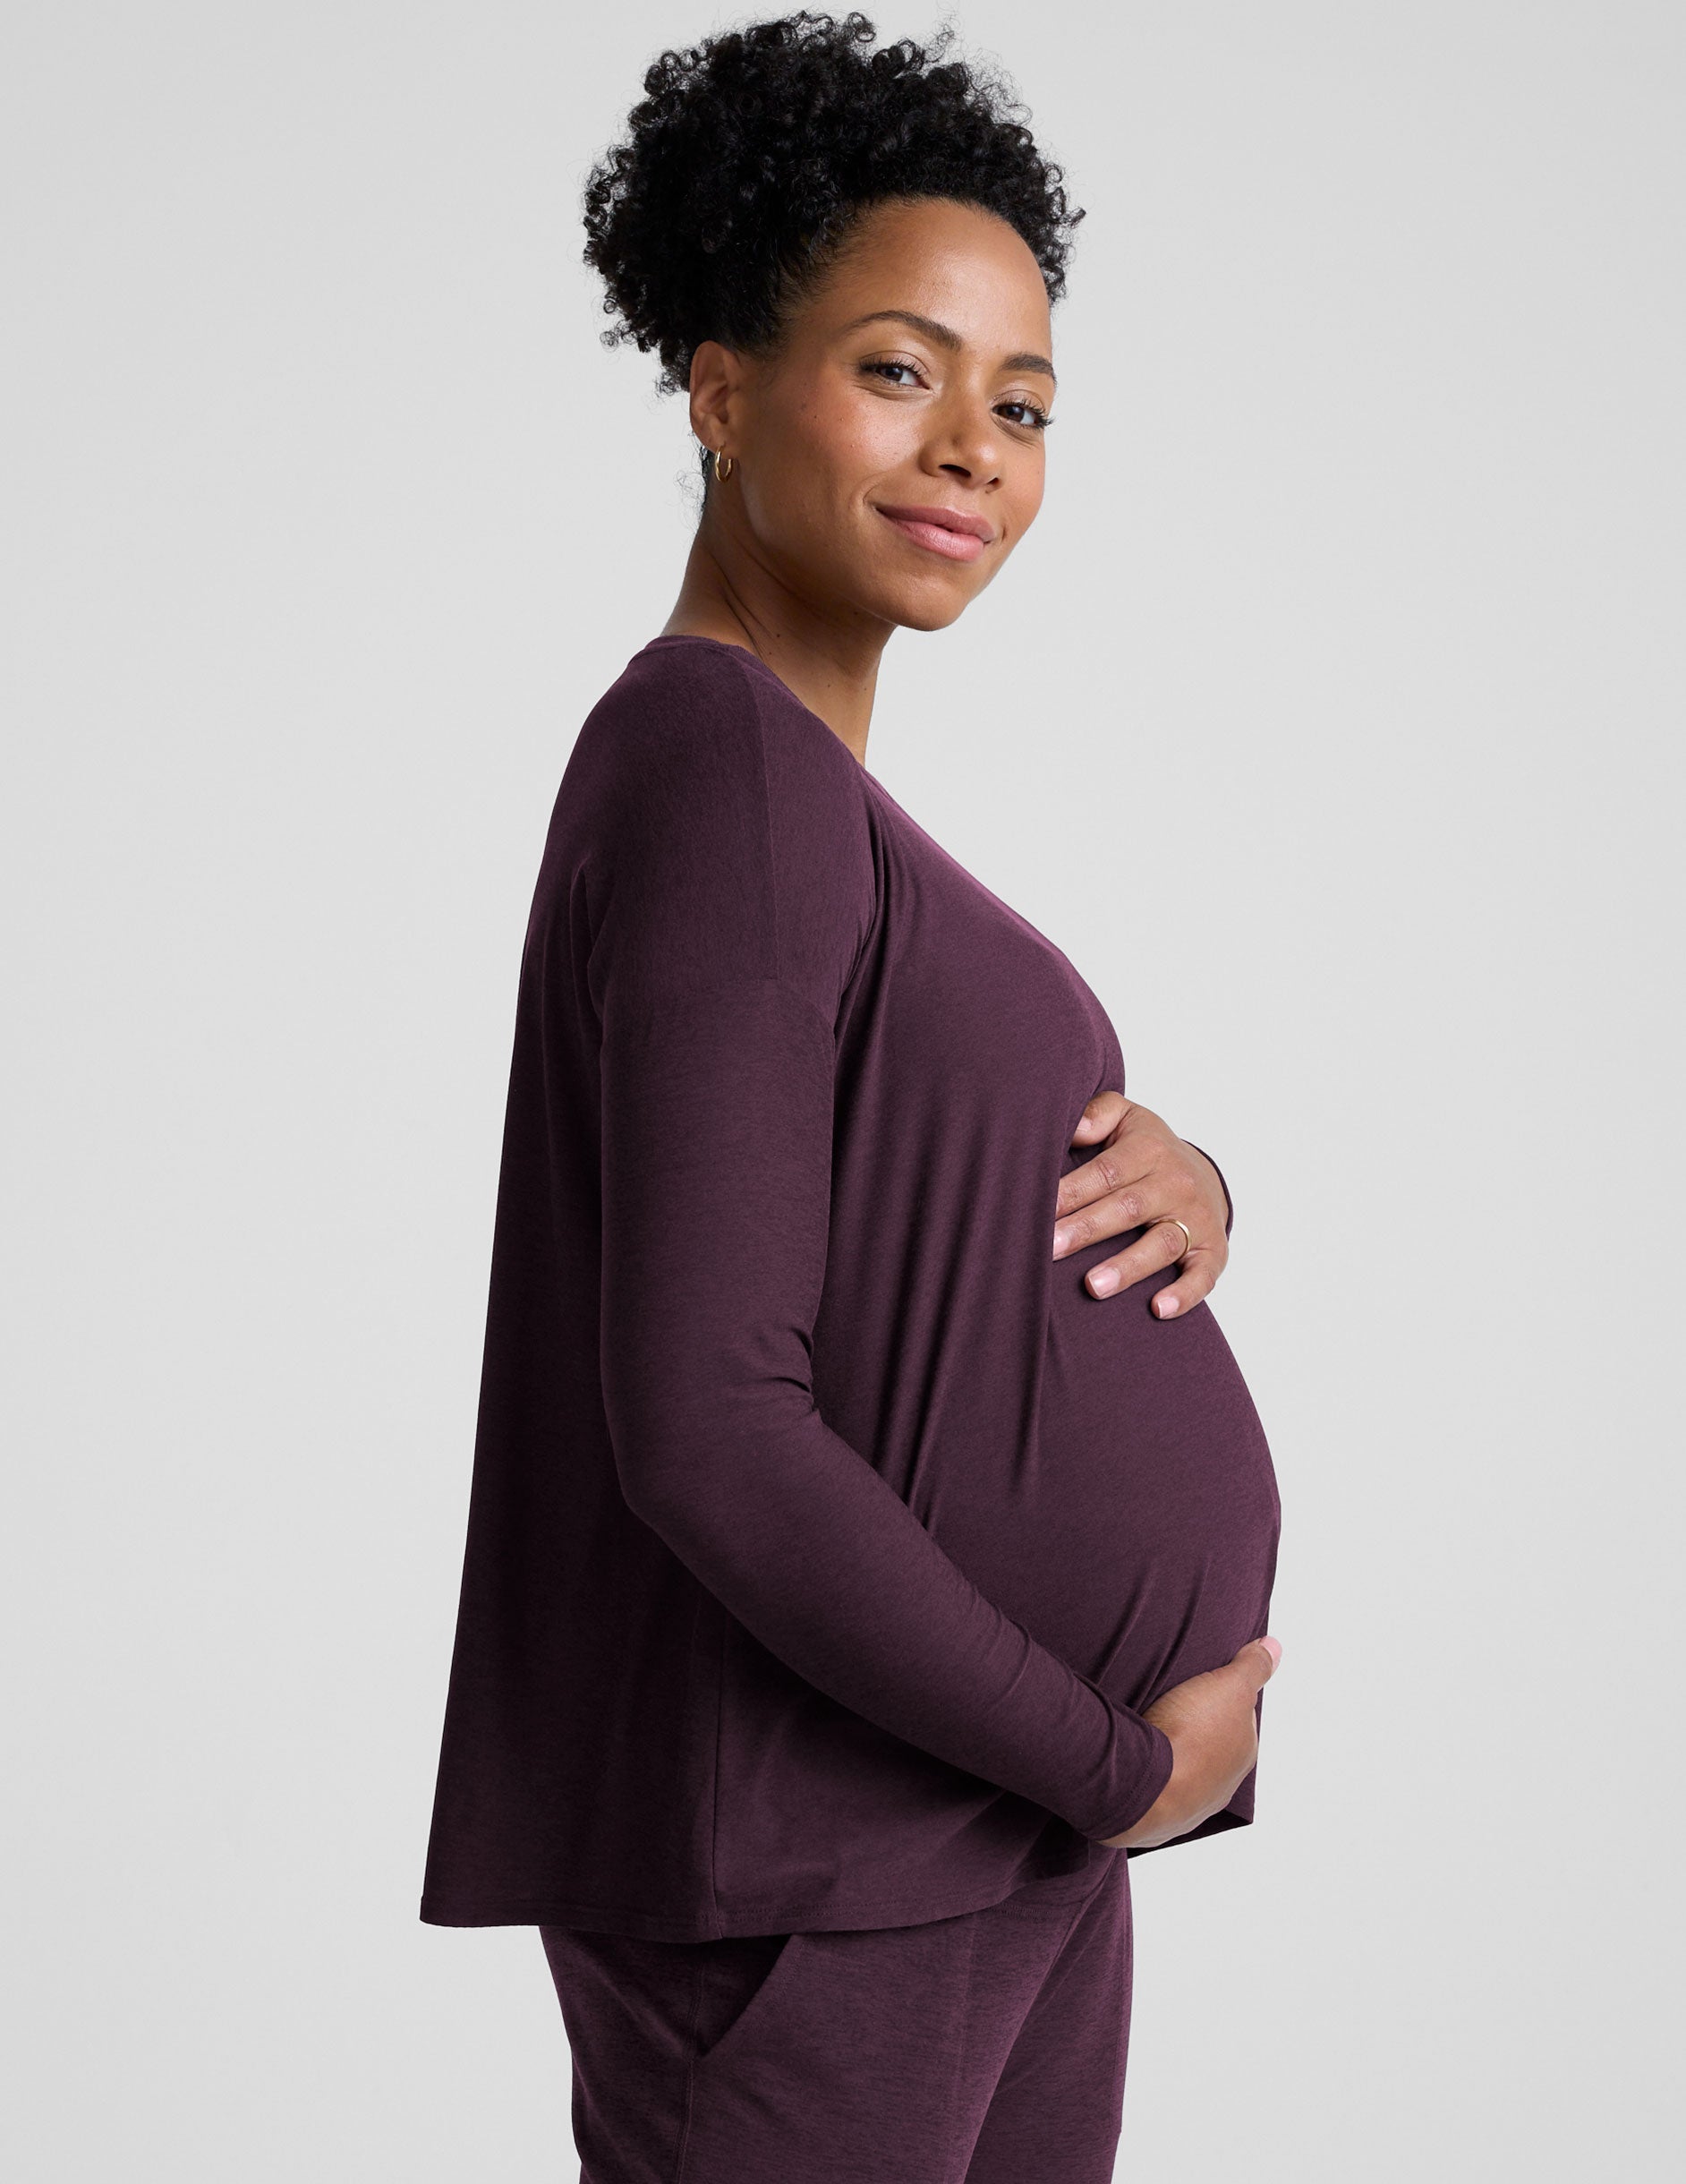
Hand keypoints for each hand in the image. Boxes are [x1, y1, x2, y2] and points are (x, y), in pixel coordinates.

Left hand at [1052, 1090, 1229, 1318]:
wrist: (1204, 1175)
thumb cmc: (1147, 1150)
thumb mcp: (1126, 1119)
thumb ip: (1097, 1115)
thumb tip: (1072, 1126)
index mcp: (1149, 1151)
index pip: (1106, 1172)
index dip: (1072, 1191)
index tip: (1038, 1208)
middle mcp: (1175, 1184)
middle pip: (1127, 1209)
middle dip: (1086, 1230)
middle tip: (1049, 1248)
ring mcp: (1196, 1219)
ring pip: (1160, 1244)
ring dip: (1127, 1267)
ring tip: (1093, 1286)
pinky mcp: (1212, 1251)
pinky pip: (1201, 1275)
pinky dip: (1183, 1294)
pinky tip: (1158, 1309)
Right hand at [1095, 1636, 1281, 1849]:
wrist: (1146, 1788)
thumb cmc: (1190, 1736)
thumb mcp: (1229, 1687)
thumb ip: (1252, 1668)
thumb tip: (1275, 1647)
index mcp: (1243, 1752)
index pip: (1238, 1717)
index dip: (1220, 1696)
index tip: (1199, 1683)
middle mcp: (1222, 1784)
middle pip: (1210, 1744)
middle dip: (1194, 1726)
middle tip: (1171, 1701)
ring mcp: (1190, 1805)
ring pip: (1183, 1768)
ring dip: (1171, 1752)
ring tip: (1148, 1726)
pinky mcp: (1157, 1816)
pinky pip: (1156, 1788)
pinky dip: (1150, 1774)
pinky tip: (1137, 1756)